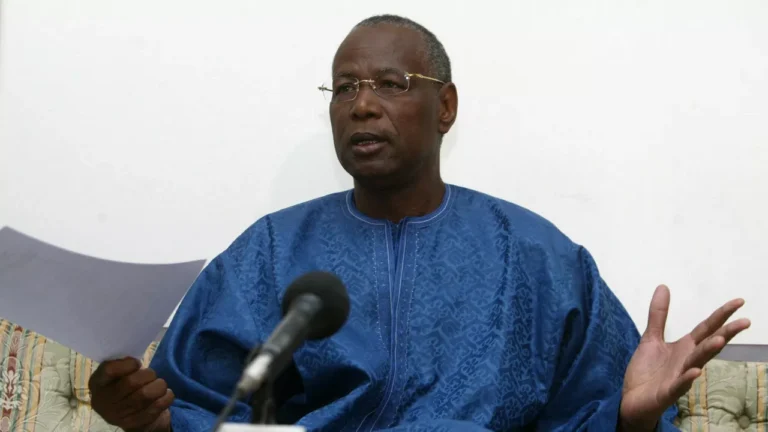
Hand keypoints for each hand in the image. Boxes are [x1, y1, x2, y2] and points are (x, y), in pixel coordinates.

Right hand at [89, 357, 173, 431]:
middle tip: (151, 374)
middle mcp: (103, 401)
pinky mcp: (134, 422)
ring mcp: (118, 414)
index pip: (109, 370)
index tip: (137, 363)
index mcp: (97, 383)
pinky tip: (165, 393)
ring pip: (145, 394)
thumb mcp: (116, 374)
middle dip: (148, 374)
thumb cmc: (123, 385)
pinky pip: (156, 407)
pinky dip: (166, 396)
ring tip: (160, 384)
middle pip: (131, 382)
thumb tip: (136, 361)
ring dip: (159, 385)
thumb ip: (122, 365)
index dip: (128, 364)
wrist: (128, 414)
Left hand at [619, 285, 749, 430]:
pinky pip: (679, 385)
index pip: (707, 328)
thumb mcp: (651, 338)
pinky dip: (687, 379)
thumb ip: (659, 315)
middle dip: (726, 333)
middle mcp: (687, 361)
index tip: (740, 302)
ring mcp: (679, 377)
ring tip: (720, 340)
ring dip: (708, 352)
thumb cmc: (647, 371)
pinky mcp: (667, 392)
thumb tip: (664, 286)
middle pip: (708, 344)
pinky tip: (695, 372)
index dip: (722, 315)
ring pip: (697, 363)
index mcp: (685, 347)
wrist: (632, 399)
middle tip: (745, 321)